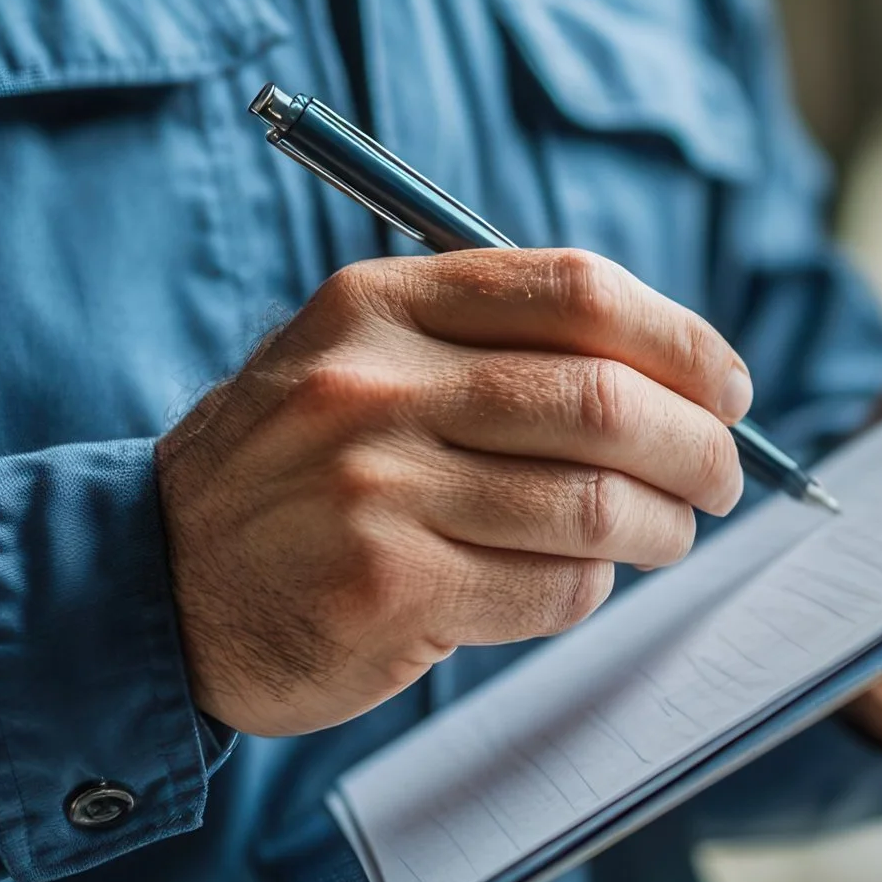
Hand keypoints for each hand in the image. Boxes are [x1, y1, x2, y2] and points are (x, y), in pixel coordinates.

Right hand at [155, 250, 750, 735]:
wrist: (154, 584)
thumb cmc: (294, 471)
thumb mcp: (359, 359)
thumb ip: (490, 346)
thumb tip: (675, 376)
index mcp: (380, 304)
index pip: (576, 292)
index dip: (681, 341)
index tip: (727, 388)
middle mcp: (375, 385)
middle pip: (602, 401)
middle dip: (697, 447)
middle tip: (722, 479)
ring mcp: (376, 489)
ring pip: (591, 503)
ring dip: (659, 528)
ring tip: (665, 536)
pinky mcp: (386, 588)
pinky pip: (549, 588)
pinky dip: (589, 589)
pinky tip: (573, 583)